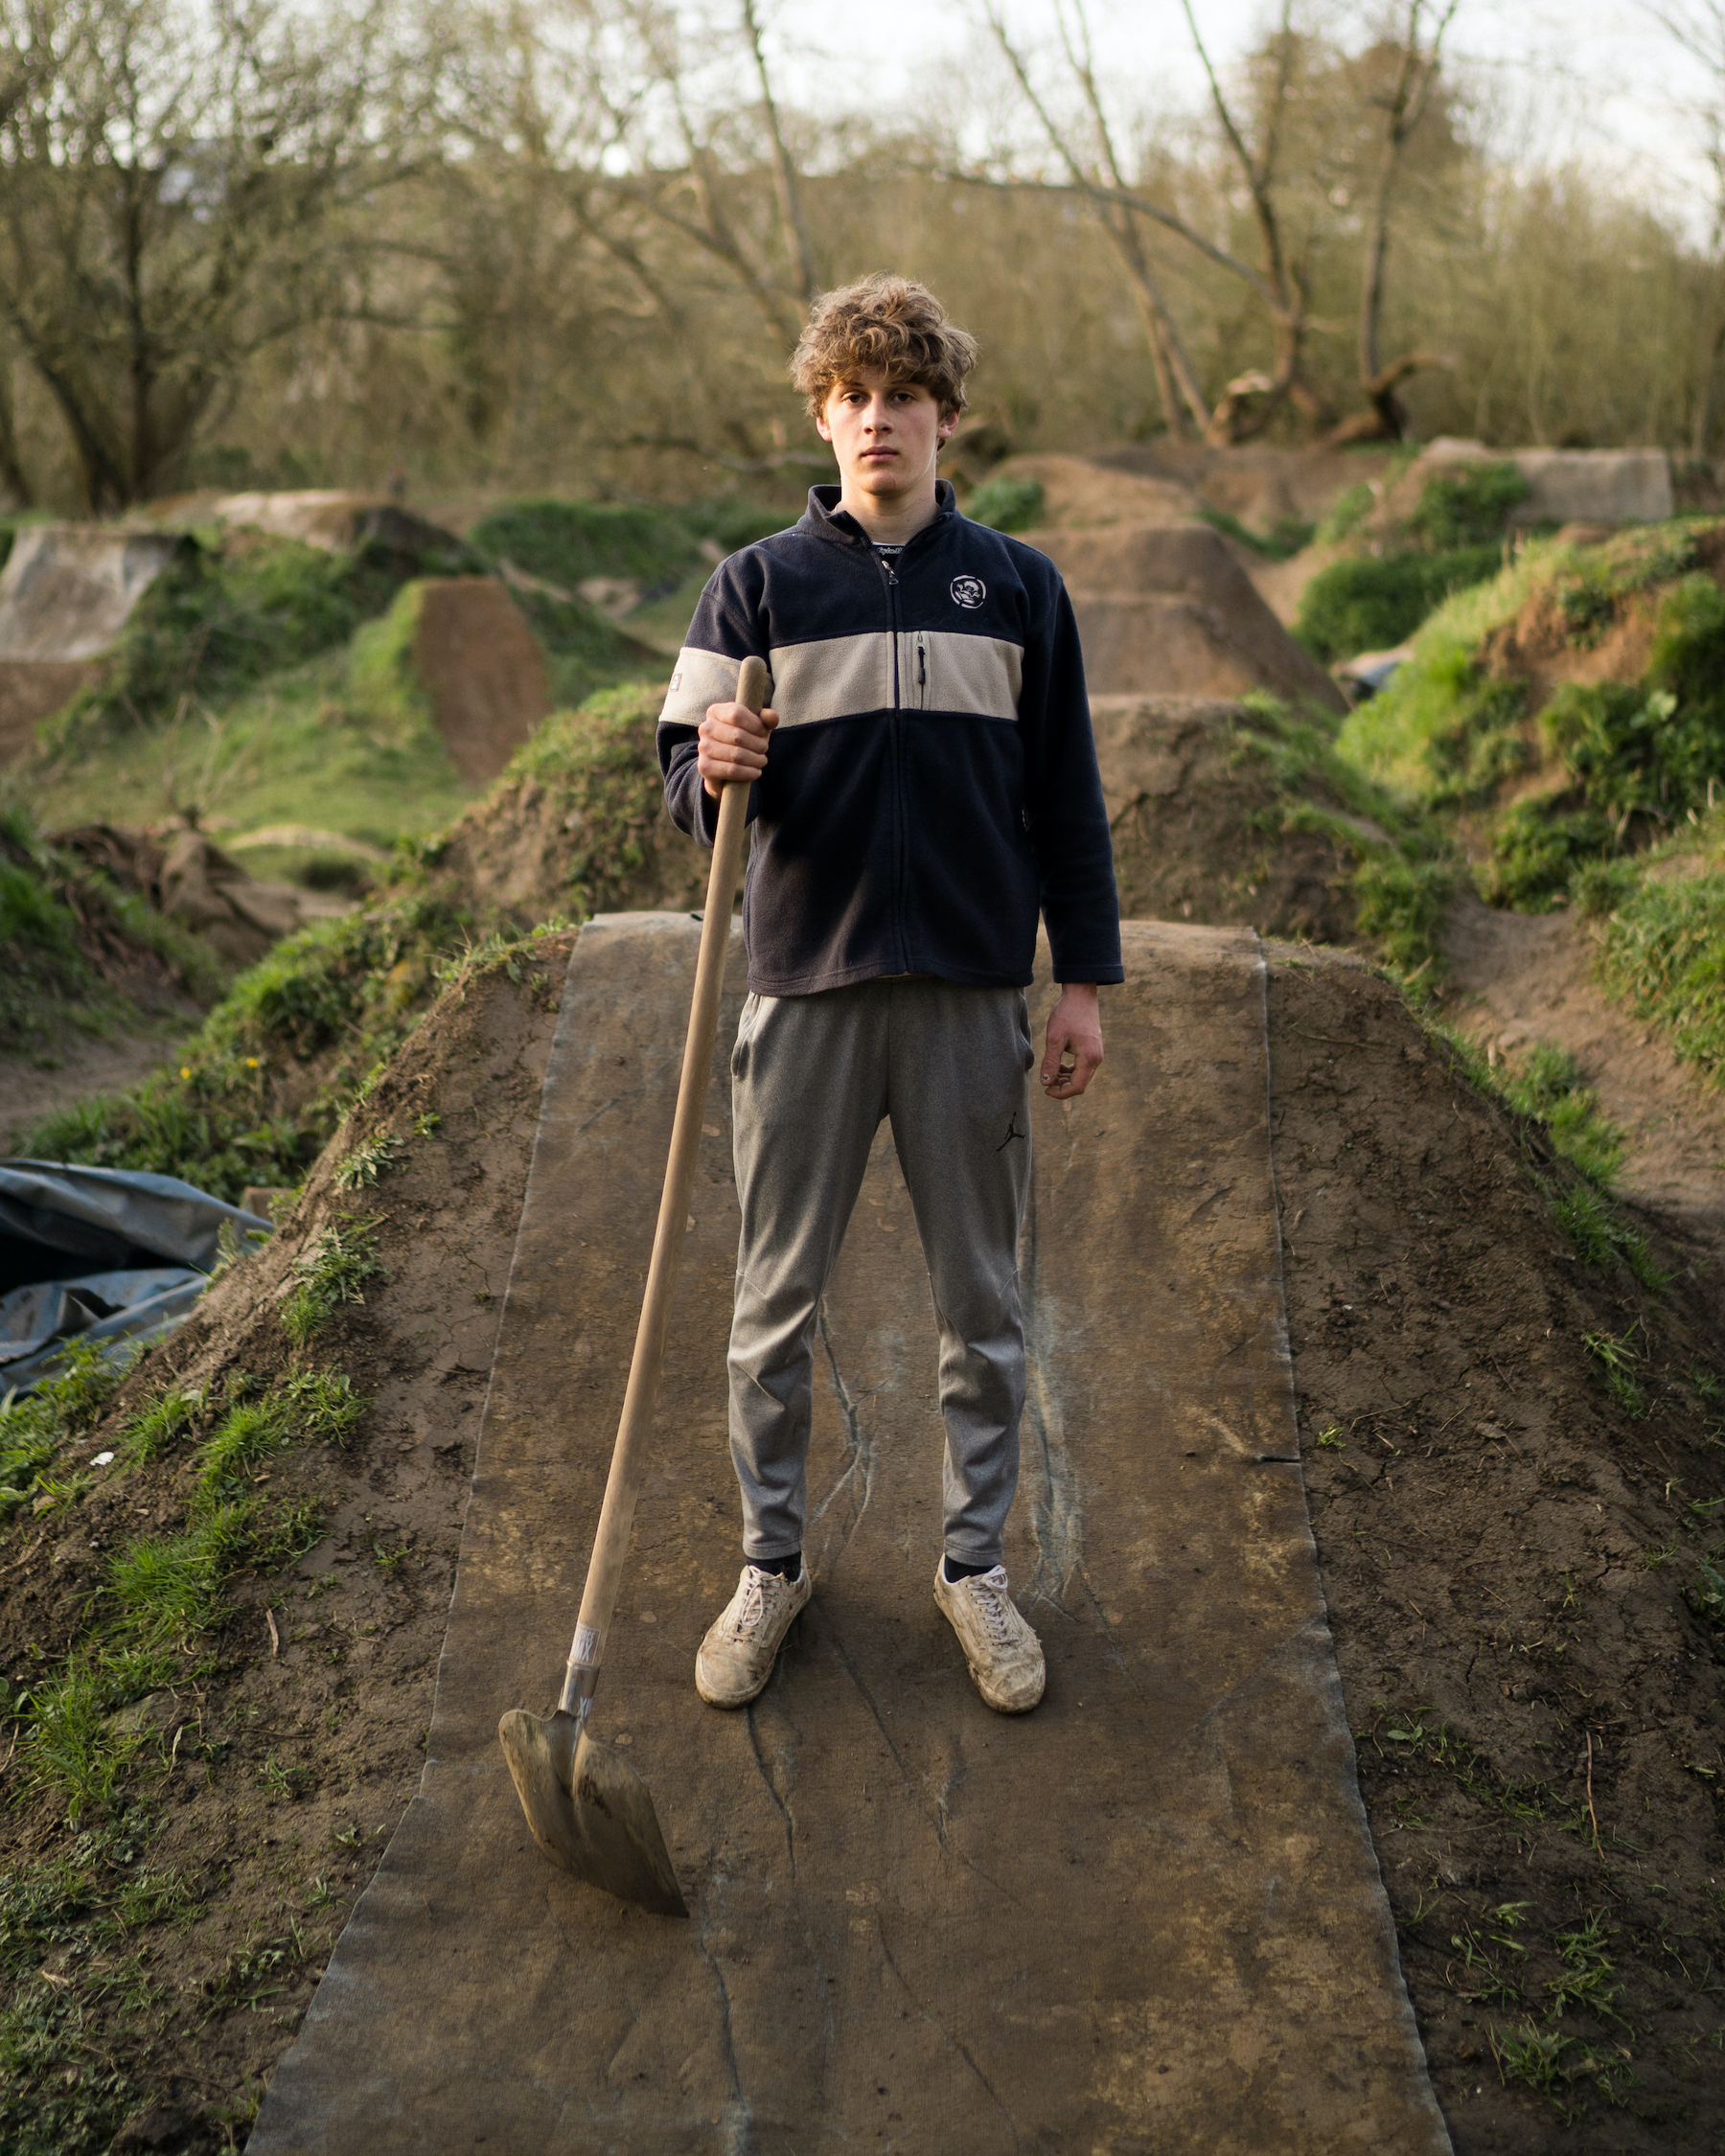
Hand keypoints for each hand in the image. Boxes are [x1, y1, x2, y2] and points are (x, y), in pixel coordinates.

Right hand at [698, 697, 778, 797]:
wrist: (724, 768)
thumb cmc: (743, 741)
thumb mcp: (756, 727)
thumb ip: (766, 719)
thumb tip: (772, 716)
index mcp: (715, 712)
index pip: (737, 714)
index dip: (756, 725)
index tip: (763, 733)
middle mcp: (705, 728)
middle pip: (738, 736)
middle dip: (758, 744)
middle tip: (764, 749)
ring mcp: (702, 747)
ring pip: (737, 755)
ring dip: (756, 760)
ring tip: (762, 761)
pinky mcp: (704, 766)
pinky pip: (732, 770)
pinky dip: (749, 773)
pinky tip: (756, 772)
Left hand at [1041, 983, 1102, 1098]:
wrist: (1081, 996)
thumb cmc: (1067, 1014)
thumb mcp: (1054, 1039)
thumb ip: (1050, 1062)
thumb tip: (1045, 1083)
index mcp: (1089, 1058)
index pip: (1077, 1087)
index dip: (1061, 1093)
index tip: (1045, 1089)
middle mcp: (1096, 1058)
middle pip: (1080, 1084)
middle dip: (1062, 1086)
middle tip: (1045, 1081)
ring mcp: (1096, 1054)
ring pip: (1082, 1076)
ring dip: (1065, 1079)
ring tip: (1050, 1072)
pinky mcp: (1093, 1049)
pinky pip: (1083, 1067)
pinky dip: (1070, 1071)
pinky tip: (1058, 1065)